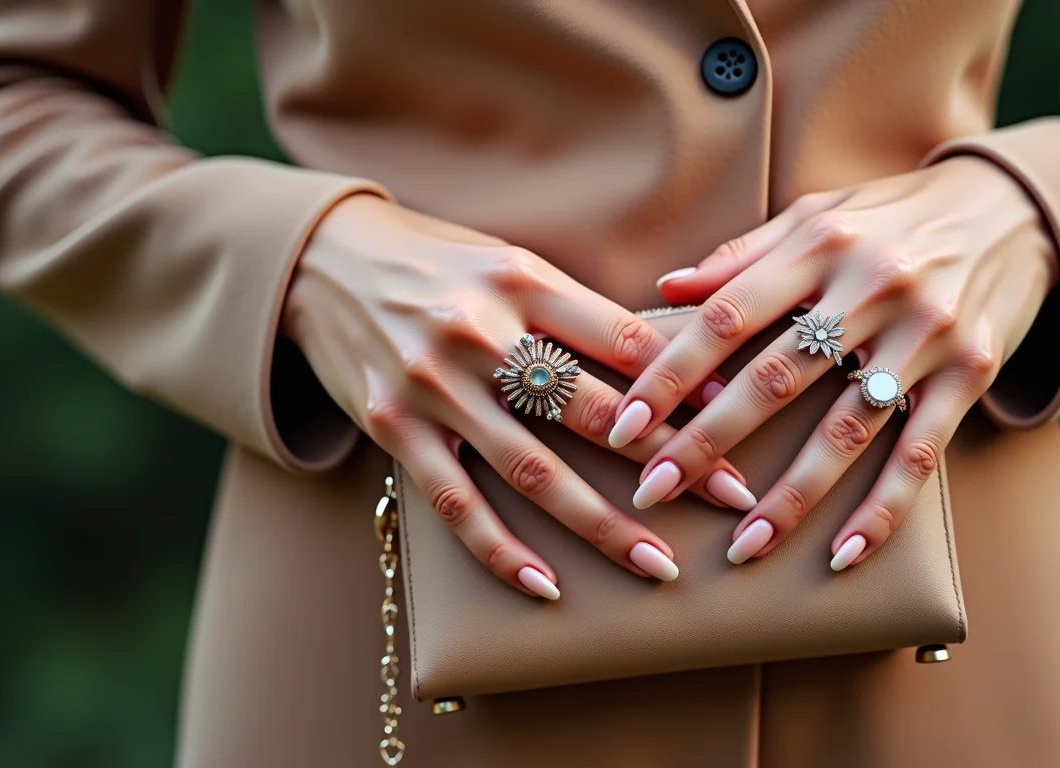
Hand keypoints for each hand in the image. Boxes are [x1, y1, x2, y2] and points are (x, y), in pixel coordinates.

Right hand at [281, 195, 745, 597]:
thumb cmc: (434, 261)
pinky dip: (499, 548)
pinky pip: (454, 501)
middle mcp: (481, 332)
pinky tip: (545, 586)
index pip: (624, 341)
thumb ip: (577, 312)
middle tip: (732, 499)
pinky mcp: (392, 426)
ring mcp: (433, 385)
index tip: (740, 420)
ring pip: (532, 469)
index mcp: (523, 280)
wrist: (319, 260)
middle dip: (671, 460)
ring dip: (601, 523)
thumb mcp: (508, 263)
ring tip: (658, 564)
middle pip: (594, 410)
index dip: (687, 385)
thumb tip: (666, 360)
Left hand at [614, 157, 1059, 568]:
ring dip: (789, 497)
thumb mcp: (819, 213)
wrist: (1014, 210)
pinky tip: (843, 555)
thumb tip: (667, 290)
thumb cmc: (894, 217)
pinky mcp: (971, 374)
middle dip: (706, 441)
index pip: (726, 317)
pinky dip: (883, 509)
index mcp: (821, 243)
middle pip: (775, 378)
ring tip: (740, 547)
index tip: (623, 426)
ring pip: (845, 429)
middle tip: (654, 492)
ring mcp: (926, 334)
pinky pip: (920, 453)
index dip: (668, 375)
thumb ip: (743, 255)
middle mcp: (872, 287)